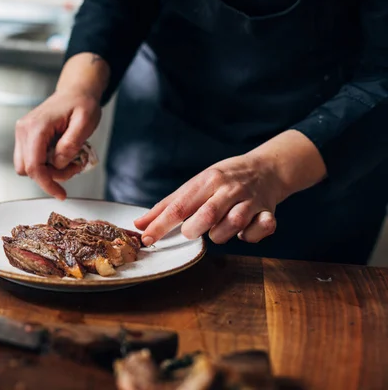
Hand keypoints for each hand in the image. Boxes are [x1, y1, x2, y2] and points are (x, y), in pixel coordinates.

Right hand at [14, 89, 100, 199]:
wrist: (76, 91)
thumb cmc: (82, 103)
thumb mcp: (86, 121)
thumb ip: (71, 143)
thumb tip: (58, 163)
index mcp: (36, 127)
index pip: (34, 166)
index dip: (46, 184)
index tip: (61, 194)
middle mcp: (24, 130)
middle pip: (27, 169)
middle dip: (50, 176)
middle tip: (73, 166)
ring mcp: (23, 133)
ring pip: (27, 167)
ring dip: (49, 171)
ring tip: (70, 159)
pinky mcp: (26, 137)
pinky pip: (32, 159)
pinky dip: (47, 164)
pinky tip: (62, 155)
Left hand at [135, 155, 284, 245]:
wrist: (266, 168)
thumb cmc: (223, 180)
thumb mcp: (194, 185)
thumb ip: (167, 207)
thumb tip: (139, 225)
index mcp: (207, 181)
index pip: (179, 206)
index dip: (161, 225)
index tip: (146, 239)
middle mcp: (229, 189)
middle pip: (208, 214)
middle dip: (194, 229)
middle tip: (191, 231)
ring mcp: (250, 200)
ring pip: (234, 224)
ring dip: (221, 234)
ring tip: (218, 229)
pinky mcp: (268, 212)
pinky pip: (261, 229)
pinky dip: (251, 236)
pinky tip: (244, 232)